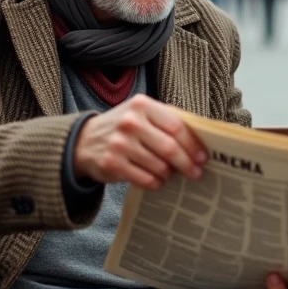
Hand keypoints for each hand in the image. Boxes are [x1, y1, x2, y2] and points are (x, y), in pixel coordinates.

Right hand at [72, 94, 207, 189]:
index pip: (176, 126)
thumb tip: (199, 139)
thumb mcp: (141, 113)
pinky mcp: (112, 164)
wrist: (84, 140)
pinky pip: (145, 179)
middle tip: (196, 172)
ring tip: (172, 175)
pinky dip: (156, 183)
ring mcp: (119, 144)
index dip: (192, 144)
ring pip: (158, 166)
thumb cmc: (124, 127)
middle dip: (187, 163)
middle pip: (169, 147)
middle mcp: (130, 122)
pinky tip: (158, 181)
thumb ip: (167, 119)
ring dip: (170, 174)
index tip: (203, 156)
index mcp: (142, 105)